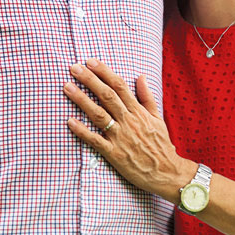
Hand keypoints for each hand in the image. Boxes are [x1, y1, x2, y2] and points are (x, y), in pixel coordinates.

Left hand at [62, 59, 193, 199]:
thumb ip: (147, 97)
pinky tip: (69, 121)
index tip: (90, 62)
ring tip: (67, 87)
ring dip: (81, 100)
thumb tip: (141, 76)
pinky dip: (82, 131)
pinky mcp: (114, 154)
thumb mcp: (158, 118)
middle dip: (90, 80)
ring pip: (98, 114)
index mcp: (138, 111)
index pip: (119, 86)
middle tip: (74, 68)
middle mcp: (128, 121)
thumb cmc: (161, 145)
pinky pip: (95, 140)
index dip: (104, 72)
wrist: (167, 173)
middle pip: (107, 95)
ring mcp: (120, 137)